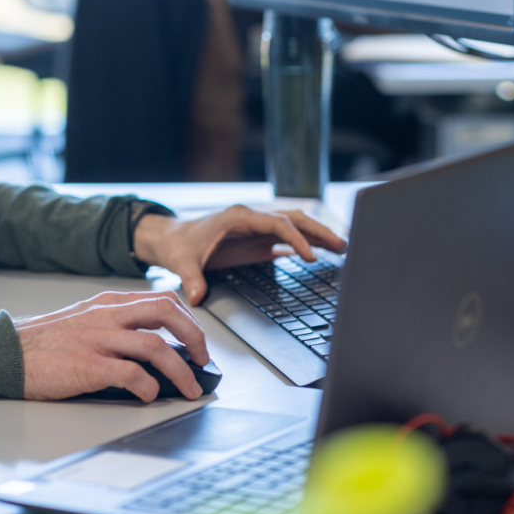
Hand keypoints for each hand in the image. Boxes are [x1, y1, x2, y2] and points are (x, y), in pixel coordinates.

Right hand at [15, 290, 210, 402]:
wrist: (6, 353)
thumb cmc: (43, 343)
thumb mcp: (84, 320)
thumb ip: (115, 325)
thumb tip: (154, 347)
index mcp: (108, 304)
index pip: (162, 300)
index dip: (188, 320)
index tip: (198, 342)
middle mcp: (107, 316)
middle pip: (166, 313)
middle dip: (195, 337)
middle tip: (204, 360)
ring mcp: (98, 340)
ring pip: (155, 345)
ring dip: (180, 370)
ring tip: (189, 388)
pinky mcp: (88, 366)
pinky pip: (131, 374)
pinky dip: (148, 386)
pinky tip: (150, 395)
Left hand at [132, 205, 346, 304]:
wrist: (170, 238)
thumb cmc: (177, 244)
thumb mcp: (182, 261)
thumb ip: (192, 278)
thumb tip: (197, 296)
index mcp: (239, 217)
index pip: (278, 223)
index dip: (297, 239)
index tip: (312, 257)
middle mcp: (252, 219)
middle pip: (294, 219)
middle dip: (319, 231)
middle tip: (343, 246)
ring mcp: (256, 229)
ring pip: (294, 227)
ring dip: (317, 236)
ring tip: (341, 248)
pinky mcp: (256, 241)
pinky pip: (285, 240)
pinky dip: (303, 246)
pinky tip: (319, 256)